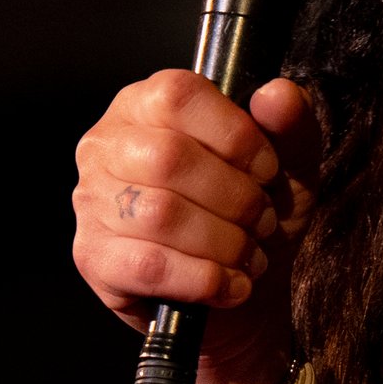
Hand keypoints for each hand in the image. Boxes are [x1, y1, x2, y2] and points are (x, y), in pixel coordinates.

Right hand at [72, 72, 322, 383]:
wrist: (242, 288)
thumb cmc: (252, 211)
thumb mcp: (288, 162)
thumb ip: (291, 121)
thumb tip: (278, 95)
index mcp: (145, 103)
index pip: (178, 95)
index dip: (234, 135)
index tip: (268, 169)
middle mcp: (106, 145)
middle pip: (168, 158)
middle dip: (235, 197)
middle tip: (262, 220)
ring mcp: (92, 202)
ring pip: (160, 214)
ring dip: (224, 241)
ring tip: (248, 252)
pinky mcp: (94, 258)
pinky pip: (150, 266)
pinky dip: (205, 279)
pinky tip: (229, 283)